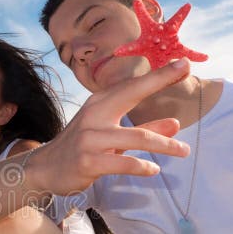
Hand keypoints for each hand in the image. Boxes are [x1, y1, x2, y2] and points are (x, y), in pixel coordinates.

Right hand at [30, 59, 191, 195]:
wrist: (45, 168)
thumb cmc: (82, 148)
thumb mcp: (113, 135)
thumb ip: (144, 129)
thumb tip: (176, 124)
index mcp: (99, 103)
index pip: (132, 86)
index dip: (158, 75)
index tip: (183, 64)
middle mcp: (93, 115)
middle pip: (131, 95)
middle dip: (159, 82)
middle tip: (187, 75)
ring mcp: (89, 138)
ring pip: (136, 137)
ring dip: (164, 144)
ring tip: (184, 151)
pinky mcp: (88, 162)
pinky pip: (122, 162)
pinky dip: (142, 166)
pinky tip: (154, 170)